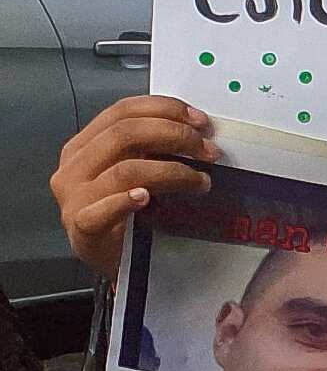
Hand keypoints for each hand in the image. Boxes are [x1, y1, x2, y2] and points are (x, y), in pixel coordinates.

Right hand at [51, 95, 217, 279]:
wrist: (119, 262)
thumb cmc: (130, 212)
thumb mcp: (138, 170)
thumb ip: (153, 147)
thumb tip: (196, 128)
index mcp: (84, 146)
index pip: (122, 111)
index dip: (164, 109)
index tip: (200, 120)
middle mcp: (74, 167)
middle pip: (124, 134)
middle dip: (175, 136)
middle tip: (209, 151)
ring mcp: (74, 198)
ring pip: (125, 170)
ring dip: (173, 171)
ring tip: (200, 181)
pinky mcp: (81, 227)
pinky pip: (102, 210)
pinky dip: (126, 201)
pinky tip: (146, 198)